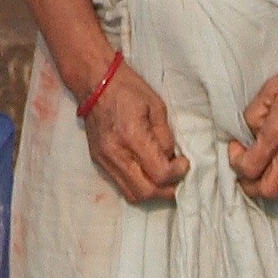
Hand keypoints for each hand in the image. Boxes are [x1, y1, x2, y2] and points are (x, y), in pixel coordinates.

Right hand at [83, 61, 187, 204]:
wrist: (93, 82)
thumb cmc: (128, 89)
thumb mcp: (156, 107)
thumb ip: (165, 137)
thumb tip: (172, 159)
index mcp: (132, 136)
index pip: (159, 174)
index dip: (177, 174)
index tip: (183, 163)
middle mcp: (116, 153)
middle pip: (147, 192)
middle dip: (167, 191)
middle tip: (177, 178)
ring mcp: (105, 160)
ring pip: (133, 195)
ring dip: (153, 193)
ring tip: (164, 180)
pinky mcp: (99, 162)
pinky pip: (121, 186)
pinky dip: (139, 185)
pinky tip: (147, 174)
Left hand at [228, 51, 277, 201]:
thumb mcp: (268, 90)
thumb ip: (253, 116)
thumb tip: (250, 135)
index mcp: (277, 134)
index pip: (248, 168)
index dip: (236, 161)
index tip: (237, 146)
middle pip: (266, 190)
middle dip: (250, 184)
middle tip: (247, 166)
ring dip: (271, 185)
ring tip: (266, 169)